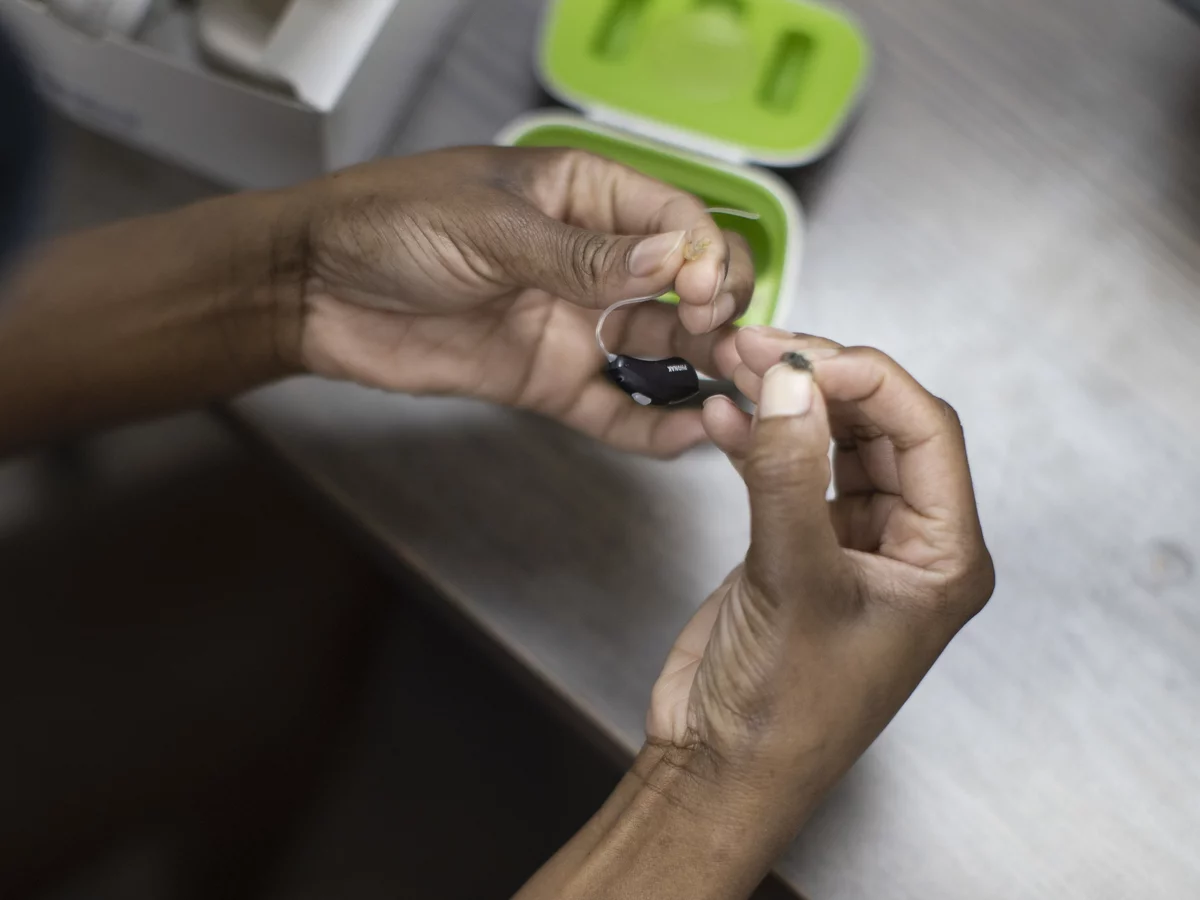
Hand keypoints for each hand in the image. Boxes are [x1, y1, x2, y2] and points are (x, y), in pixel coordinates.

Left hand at [294, 147, 754, 456]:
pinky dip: (651, 425)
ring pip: (660, 350)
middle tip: (715, 339)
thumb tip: (671, 260)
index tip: (698, 289)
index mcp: (584, 197)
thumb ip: (581, 253)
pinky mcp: (546, 381)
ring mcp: (573, 325)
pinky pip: (612, 407)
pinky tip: (688, 436)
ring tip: (730, 394)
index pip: (675, 223)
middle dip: (715, 312)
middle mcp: (591, 262)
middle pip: (684, 287)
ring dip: (700, 369)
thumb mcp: (490, 225)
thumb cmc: (390, 224)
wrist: (314, 290)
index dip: (701, 256)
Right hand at [646, 328, 994, 832]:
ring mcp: (848, 543)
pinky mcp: (795, 546)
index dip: (869, 381)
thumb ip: (788, 475)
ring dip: (787, 402)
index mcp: (942, 557)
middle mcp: (905, 544)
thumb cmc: (782, 710)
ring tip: (736, 364)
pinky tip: (725, 414)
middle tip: (762, 347)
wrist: (717, 768)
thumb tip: (789, 381)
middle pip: (880, 426)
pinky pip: (786, 471)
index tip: (803, 359)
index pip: (926, 432)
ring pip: (831, 440)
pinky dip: (757, 438)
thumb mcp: (794, 583)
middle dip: (823, 380)